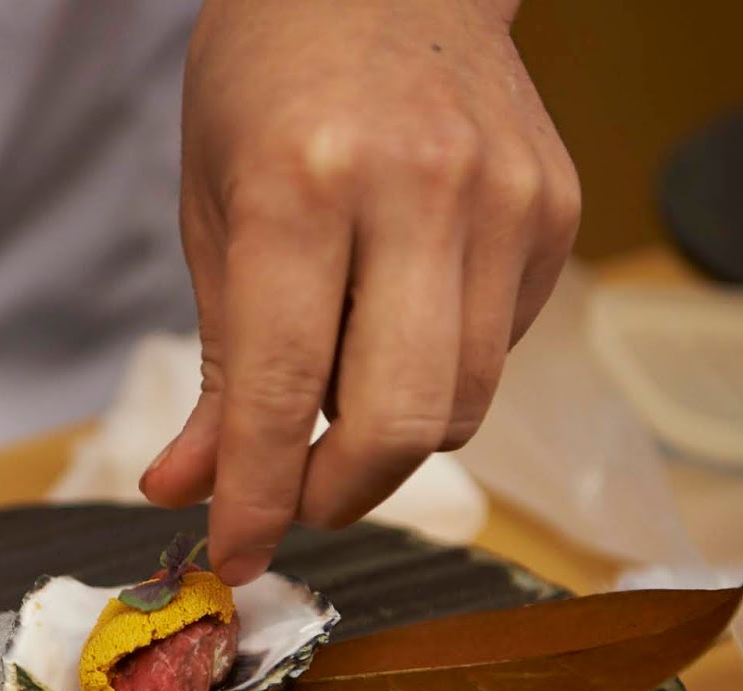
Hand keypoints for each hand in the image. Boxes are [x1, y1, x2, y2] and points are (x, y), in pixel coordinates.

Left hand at [140, 0, 578, 583]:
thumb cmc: (269, 81)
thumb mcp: (212, 210)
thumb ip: (218, 364)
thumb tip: (186, 489)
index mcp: (305, 182)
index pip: (286, 391)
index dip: (258, 497)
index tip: (235, 556)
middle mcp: (420, 189)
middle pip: (402, 423)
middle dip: (340, 492)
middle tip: (299, 495)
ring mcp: (507, 199)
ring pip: (461, 403)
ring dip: (389, 434)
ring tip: (341, 378)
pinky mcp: (556, 211)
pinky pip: (499, 351)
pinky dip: (439, 370)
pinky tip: (402, 310)